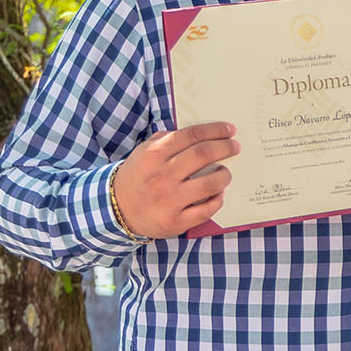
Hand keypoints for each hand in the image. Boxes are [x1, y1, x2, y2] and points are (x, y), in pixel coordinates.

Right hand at [111, 122, 238, 238]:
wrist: (116, 209)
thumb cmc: (139, 176)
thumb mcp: (145, 151)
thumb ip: (168, 139)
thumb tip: (201, 132)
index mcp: (153, 155)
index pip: (191, 135)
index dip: (215, 130)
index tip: (229, 129)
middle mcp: (161, 176)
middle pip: (203, 155)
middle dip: (225, 148)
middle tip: (235, 146)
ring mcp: (168, 200)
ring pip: (209, 184)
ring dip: (224, 175)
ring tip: (225, 172)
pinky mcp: (175, 221)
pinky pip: (207, 209)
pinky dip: (218, 199)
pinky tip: (218, 193)